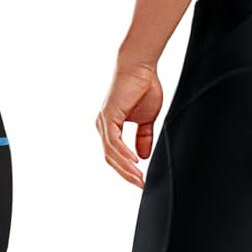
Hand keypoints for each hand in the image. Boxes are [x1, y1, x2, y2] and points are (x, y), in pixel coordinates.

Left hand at [97, 64, 162, 187]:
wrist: (141, 66)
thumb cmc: (143, 86)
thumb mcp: (146, 119)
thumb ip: (143, 137)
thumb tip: (143, 156)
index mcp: (112, 127)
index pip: (116, 156)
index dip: (128, 170)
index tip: (141, 181)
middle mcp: (104, 126)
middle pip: (111, 158)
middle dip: (126, 174)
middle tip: (141, 185)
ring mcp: (104, 122)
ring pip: (111, 153)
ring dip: (126, 167)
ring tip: (138, 178)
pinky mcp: (108, 116)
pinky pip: (113, 141)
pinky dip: (123, 153)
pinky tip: (134, 162)